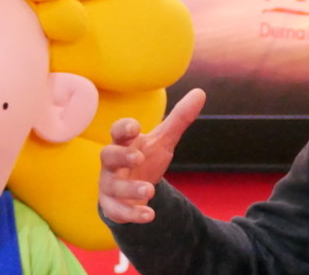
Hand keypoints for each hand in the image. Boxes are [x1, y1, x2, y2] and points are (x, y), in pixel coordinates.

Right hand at [98, 88, 205, 223]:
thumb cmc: (145, 158)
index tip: (135, 127)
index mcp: (124, 143)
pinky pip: (117, 211)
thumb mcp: (164, 140)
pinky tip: (149, 215)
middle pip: (108, 155)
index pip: (117, 131)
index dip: (123, 128)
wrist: (133, 190)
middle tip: (138, 158)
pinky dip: (132, 214)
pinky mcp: (112, 206)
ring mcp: (110, 184)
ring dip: (130, 189)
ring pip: (113, 186)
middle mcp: (112, 163)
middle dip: (121, 156)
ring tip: (149, 191)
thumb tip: (200, 93)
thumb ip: (180, 119)